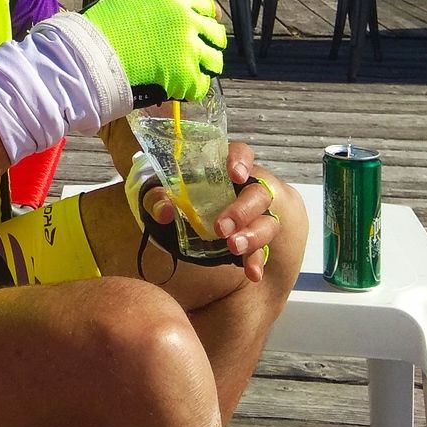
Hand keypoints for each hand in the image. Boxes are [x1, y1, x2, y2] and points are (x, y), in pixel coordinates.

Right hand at [82, 0, 226, 102]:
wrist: (95, 52)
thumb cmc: (103, 27)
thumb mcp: (133, 3)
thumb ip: (156, 8)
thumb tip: (161, 18)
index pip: (207, 5)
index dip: (208, 17)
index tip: (207, 24)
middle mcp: (187, 21)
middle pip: (216, 34)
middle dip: (210, 43)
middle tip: (202, 51)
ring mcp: (189, 49)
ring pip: (215, 61)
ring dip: (205, 67)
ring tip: (194, 73)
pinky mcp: (185, 76)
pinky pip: (201, 86)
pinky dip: (193, 89)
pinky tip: (182, 88)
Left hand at [141, 143, 281, 281]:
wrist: (184, 224)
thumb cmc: (179, 199)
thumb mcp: (163, 196)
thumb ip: (158, 198)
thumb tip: (164, 211)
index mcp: (224, 168)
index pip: (241, 153)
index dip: (241, 160)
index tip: (235, 174)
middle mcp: (246, 189)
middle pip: (259, 193)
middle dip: (242, 210)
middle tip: (221, 227)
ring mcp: (255, 215)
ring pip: (268, 221)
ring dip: (253, 235)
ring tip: (233, 247)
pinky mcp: (255, 238)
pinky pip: (263, 249)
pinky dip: (257, 260)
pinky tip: (253, 273)